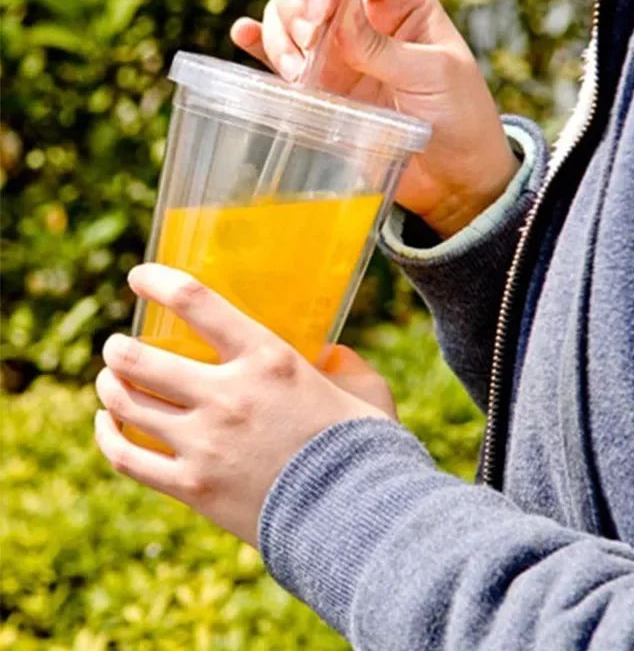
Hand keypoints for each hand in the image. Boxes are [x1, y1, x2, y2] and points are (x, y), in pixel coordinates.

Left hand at [94, 263, 393, 546]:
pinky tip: (107, 425)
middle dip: (119, 348)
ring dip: (110, 386)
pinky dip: (108, 436)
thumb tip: (332, 355)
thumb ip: (347, 364)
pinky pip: (127, 458)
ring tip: (110, 380)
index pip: (195, 302)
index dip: (157, 281)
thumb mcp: (365, 390)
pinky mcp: (191, 487)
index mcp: (267, 359)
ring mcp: (204, 443)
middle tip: (119, 346)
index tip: (139, 277)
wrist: (355, 517)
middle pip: (140, 358)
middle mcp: (227, 394)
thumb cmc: (364, 447)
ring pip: (126, 404)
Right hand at [230, 0, 518, 238]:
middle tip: (309, 41)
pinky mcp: (321, 88)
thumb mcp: (433, 75)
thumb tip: (335, 11)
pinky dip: (257, 43)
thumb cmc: (460, 118)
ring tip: (298, 73)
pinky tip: (244, 38)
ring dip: (279, 34)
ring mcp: (337, 53)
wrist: (453, 177)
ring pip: (286, 16)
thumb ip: (381, 46)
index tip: (321, 12)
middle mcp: (362, 20)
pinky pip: (278, 56)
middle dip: (295, 2)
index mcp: (400, 2)